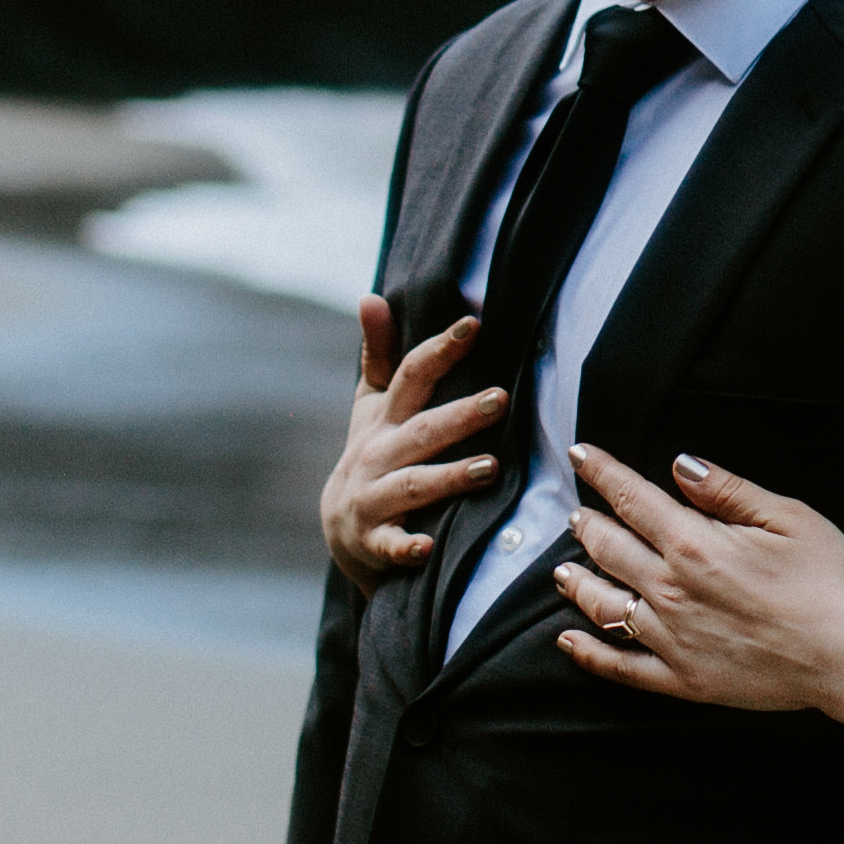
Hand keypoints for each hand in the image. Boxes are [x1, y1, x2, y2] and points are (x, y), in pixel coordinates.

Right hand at [319, 301, 504, 583]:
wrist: (342, 530)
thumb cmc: (372, 455)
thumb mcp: (371, 406)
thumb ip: (380, 354)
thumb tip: (371, 297)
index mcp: (384, 419)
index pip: (411, 376)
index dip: (441, 349)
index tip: (474, 325)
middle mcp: (377, 455)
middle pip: (422, 431)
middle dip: (460, 416)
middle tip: (501, 399)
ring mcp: (373, 498)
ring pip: (414, 485)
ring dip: (450, 476)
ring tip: (491, 466)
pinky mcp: (374, 542)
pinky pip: (392, 544)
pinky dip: (408, 546)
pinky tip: (430, 546)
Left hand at [555, 450, 843, 798]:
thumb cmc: (831, 582)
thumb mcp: (788, 517)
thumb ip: (727, 490)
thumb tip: (680, 466)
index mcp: (695, 544)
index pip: (633, 498)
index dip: (602, 472)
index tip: (580, 455)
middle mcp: (671, 590)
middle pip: (609, 548)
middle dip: (587, 525)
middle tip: (575, 514)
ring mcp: (672, 639)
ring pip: (604, 605)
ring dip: (578, 582)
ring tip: (562, 569)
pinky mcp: (682, 679)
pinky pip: (621, 667)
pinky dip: (588, 653)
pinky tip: (569, 639)